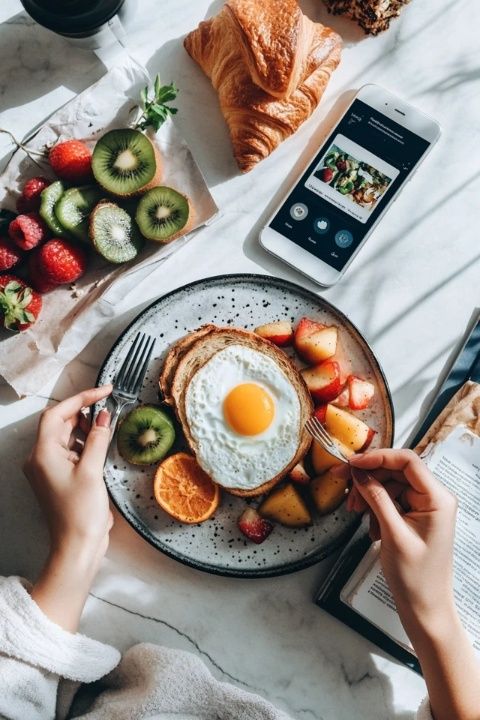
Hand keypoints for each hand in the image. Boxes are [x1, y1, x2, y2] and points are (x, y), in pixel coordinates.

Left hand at [24, 386, 112, 630]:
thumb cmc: (80, 511)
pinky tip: (102, 441)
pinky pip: (72, 451)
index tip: (104, 391)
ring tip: (108, 422)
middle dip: (84, 412)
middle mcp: (41, 458)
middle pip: (60, 423)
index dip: (80, 398)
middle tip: (109, 404)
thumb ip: (98, 439)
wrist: (77, 545)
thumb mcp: (92, 470)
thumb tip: (104, 416)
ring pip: (67, 436)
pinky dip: (87, 443)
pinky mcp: (61, 477)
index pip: (57, 414)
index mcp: (42, 454)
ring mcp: (50, 468)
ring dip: (87, 427)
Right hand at [346, 449, 457, 637]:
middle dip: (369, 478)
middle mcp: (434, 498)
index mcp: (437, 499)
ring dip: (369, 495)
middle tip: (344, 484)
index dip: (378, 457)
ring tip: (355, 511)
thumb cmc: (416, 578)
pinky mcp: (414, 516)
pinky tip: (369, 525)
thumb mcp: (392, 533)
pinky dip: (375, 508)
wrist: (424, 607)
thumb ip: (376, 498)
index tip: (353, 463)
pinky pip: (390, 500)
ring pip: (389, 485)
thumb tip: (359, 472)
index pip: (407, 461)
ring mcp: (424, 507)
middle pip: (396, 471)